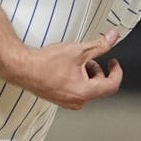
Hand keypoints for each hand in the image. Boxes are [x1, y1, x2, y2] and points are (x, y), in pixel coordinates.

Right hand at [1, 29, 123, 109]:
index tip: (113, 63)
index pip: (111, 85)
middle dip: (96, 70)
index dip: (116, 72)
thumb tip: (113, 38)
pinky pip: (76, 90)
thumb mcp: (78, 50)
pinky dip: (76, 79)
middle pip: (98, 86)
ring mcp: (68, 102)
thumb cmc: (46, 63)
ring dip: (85, 74)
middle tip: (87, 58)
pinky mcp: (60, 99)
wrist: (23, 68)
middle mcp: (78, 101)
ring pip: (87, 88)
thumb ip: (99, 45)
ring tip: (73, 62)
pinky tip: (65, 69)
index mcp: (85, 92)